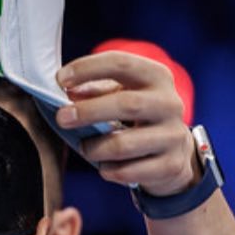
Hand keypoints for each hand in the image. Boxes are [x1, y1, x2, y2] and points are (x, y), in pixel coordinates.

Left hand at [54, 49, 196, 196]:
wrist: (174, 149)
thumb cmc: (137, 116)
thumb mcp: (122, 94)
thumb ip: (96, 91)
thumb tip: (68, 92)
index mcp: (156, 76)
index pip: (121, 63)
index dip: (87, 69)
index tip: (60, 80)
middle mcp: (170, 103)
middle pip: (126, 104)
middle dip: (88, 111)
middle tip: (62, 118)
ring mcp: (173, 136)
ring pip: (124, 144)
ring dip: (95, 148)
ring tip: (84, 147)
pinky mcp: (171, 165)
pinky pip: (129, 171)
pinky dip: (109, 170)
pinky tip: (104, 166)